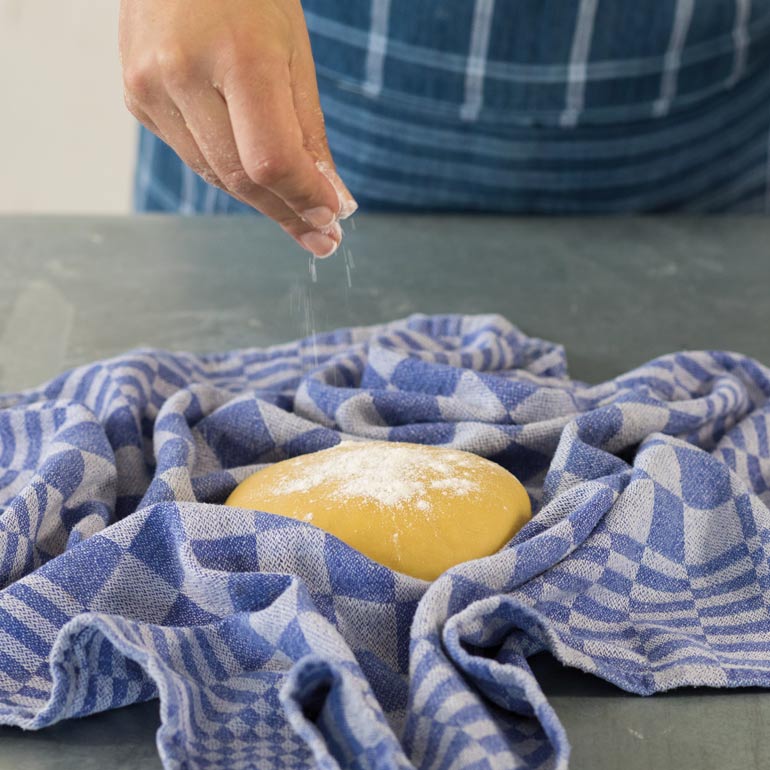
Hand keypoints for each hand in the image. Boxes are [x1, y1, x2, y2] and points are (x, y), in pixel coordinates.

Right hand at [119, 0, 356, 256]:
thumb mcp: (295, 55)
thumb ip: (310, 134)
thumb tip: (334, 204)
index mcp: (237, 55)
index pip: (271, 161)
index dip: (303, 198)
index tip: (332, 220)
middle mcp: (182, 74)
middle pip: (240, 177)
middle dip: (287, 212)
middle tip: (321, 237)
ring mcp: (149, 87)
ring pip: (214, 174)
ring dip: (261, 198)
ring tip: (297, 210)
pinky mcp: (135, 96)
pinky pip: (191, 154)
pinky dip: (227, 169)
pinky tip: (251, 170)